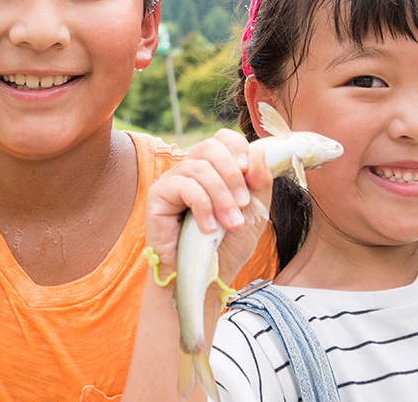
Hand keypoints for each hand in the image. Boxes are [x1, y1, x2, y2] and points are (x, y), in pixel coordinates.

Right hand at [145, 130, 272, 282]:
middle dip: (232, 175)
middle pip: (210, 147)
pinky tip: (208, 228)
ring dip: (221, 197)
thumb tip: (260, 149)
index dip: (238, 148)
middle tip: (242, 205)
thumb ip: (260, 182)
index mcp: (214, 169)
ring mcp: (173, 180)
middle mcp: (191, 169)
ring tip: (230, 223)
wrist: (205, 279)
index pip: (223, 138)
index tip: (249, 172)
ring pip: (200, 168)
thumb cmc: (227, 246)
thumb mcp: (254, 212)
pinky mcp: (158, 196)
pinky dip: (202, 206)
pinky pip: (183, 186)